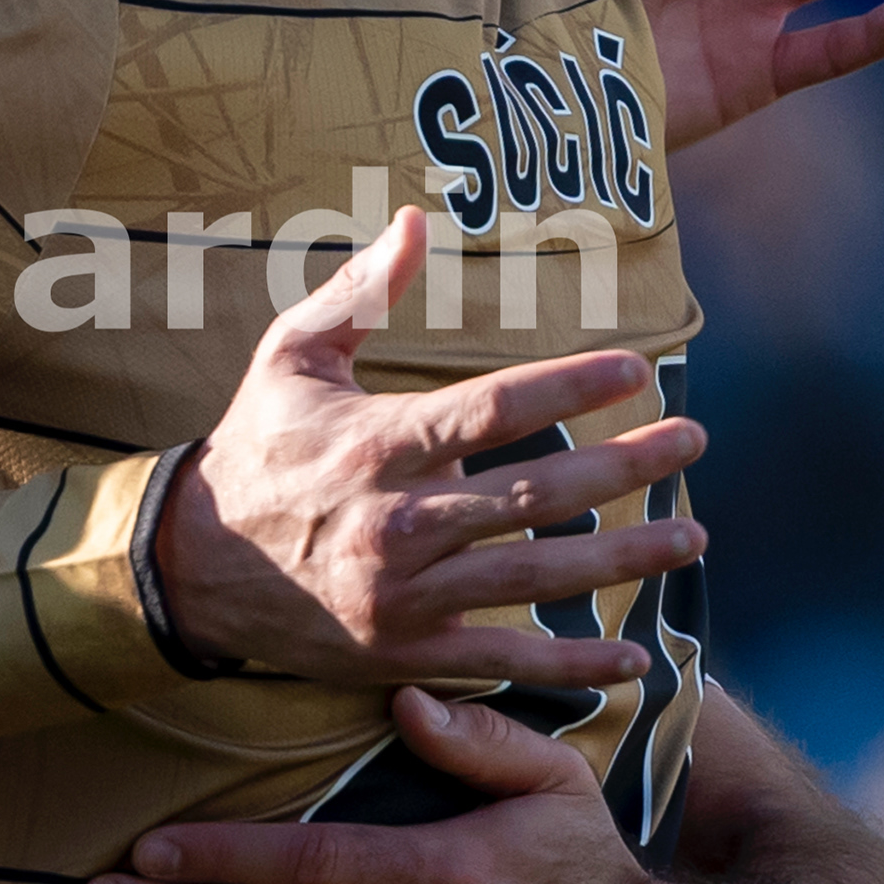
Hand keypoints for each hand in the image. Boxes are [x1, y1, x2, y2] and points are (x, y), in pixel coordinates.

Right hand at [158, 208, 703, 682]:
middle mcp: (397, 521)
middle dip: (625, 467)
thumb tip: (414, 220)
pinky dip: (571, 662)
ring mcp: (404, 594)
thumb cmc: (253, 449)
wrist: (189, 568)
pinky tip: (634, 658)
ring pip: (535, 575)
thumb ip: (359, 291)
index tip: (640, 371)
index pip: (490, 410)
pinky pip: (502, 658)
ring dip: (624, 557)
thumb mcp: (290, 358)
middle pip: (534, 492)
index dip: (570, 388)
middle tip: (693, 441)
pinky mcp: (404, 651)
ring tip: (693, 535)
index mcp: (376, 444)